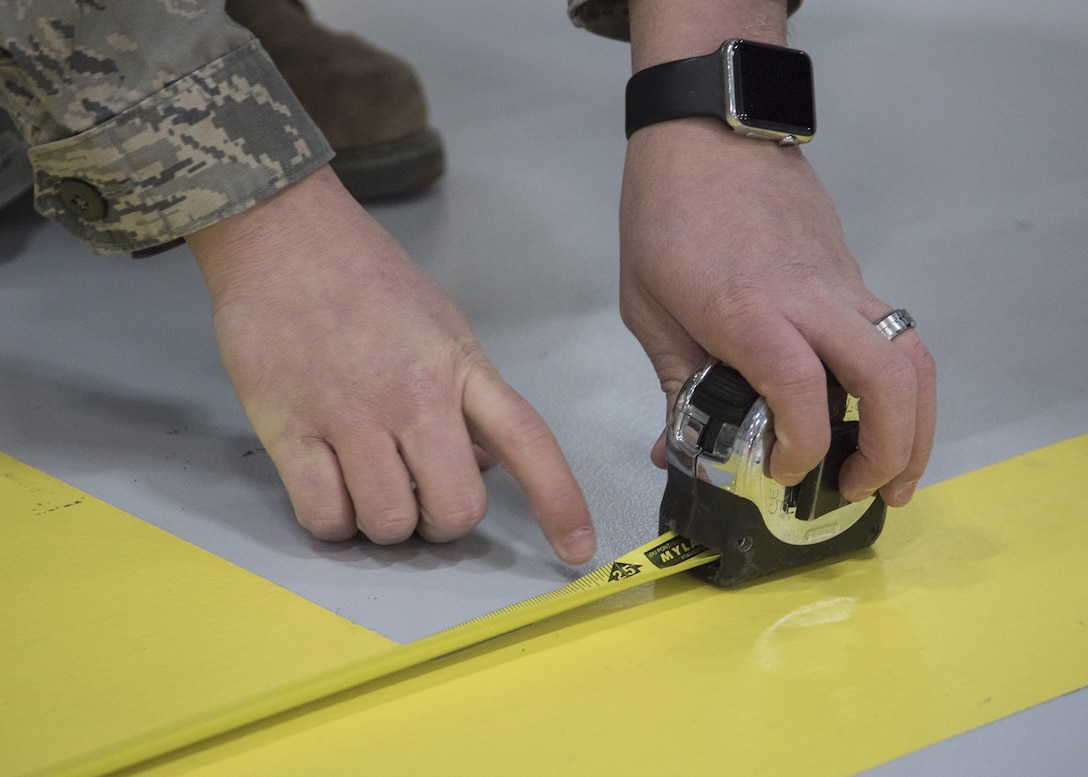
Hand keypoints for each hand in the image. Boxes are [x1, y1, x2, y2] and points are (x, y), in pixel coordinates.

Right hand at [186, 166, 595, 562]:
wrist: (281, 235)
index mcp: (460, 366)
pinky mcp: (288, 430)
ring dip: (384, 524)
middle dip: (444, 524)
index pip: (527, 441)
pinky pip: (324, 516)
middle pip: (456, 508)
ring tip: (368, 485)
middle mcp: (413, 396)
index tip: (577, 548)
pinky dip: (332, 520)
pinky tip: (331, 488)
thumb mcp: (442, 324)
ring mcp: (349, 416)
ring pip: (389, 524)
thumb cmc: (366, 277)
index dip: (559, 500)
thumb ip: (466, 394)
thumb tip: (478, 461)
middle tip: (423, 502)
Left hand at [619, 120, 935, 505]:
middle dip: (891, 448)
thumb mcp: (649, 308)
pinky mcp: (853, 274)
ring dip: (917, 424)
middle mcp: (809, 297)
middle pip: (888, 378)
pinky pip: (895, 335)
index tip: (782, 473)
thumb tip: (676, 450)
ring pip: (911, 356)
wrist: (709, 133)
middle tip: (867, 492)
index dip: (803, 446)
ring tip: (895, 474)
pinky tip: (875, 415)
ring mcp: (842, 282)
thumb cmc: (667, 214)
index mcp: (747, 309)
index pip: (802, 388)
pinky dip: (901, 385)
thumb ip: (674, 382)